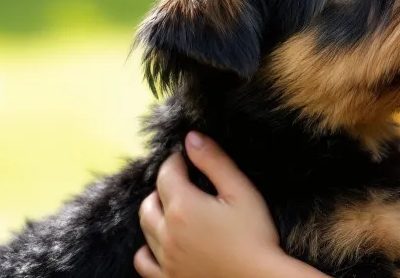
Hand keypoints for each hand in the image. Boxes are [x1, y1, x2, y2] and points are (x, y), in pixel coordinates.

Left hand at [135, 131, 283, 277]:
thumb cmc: (255, 236)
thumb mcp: (241, 191)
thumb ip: (214, 162)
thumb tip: (191, 138)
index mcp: (183, 207)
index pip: (166, 174)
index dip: (176, 161)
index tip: (186, 158)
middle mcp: (167, 233)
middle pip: (150, 201)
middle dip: (163, 187)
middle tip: (183, 182)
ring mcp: (165, 259)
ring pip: (146, 228)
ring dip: (156, 214)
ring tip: (175, 209)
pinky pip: (144, 262)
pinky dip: (148, 249)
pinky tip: (163, 243)